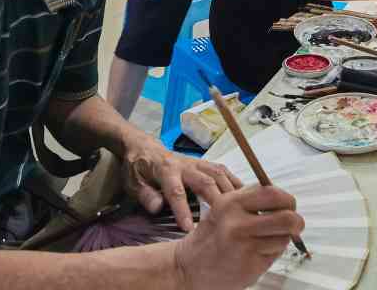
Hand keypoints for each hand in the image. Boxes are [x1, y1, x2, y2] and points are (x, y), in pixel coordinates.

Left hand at [122, 135, 241, 230]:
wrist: (144, 147)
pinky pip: (223, 170)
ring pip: (218, 174)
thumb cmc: (138, 168)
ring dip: (229, 192)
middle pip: (205, 181)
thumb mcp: (133, 182)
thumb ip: (145, 194)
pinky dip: (234, 182)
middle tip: (225, 221)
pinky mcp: (204, 163)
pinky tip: (243, 196)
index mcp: (165, 170)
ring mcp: (197, 162)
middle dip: (216, 201)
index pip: (176, 191)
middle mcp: (185, 164)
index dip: (183, 210)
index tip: (189, 228)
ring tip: (239, 210)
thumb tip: (158, 207)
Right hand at [173, 185, 303, 289]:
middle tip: (295, 225)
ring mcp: (244, 246)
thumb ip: (252, 200)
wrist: (188, 267)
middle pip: (287, 218)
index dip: (288, 200)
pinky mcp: (249, 266)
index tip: (289, 206)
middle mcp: (237, 223)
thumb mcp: (225, 208)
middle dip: (296, 222)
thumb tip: (285, 201)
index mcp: (232, 203)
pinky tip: (256, 253)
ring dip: (281, 240)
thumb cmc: (210, 237)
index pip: (274, 194)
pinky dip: (271, 254)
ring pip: (284, 238)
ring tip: (264, 241)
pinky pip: (275, 255)